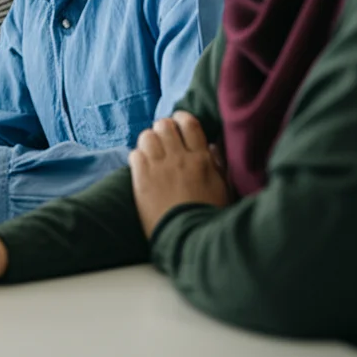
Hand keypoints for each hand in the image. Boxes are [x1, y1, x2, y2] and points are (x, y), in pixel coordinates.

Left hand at [129, 111, 229, 237]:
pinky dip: (137, 158)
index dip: (181, 118)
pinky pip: (134, 154)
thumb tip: (211, 146)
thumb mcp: (223, 188)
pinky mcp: (142, 179)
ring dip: (148, 142)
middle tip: (162, 141)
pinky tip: (142, 168)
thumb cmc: (209, 215)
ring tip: (151, 153)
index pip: (189, 123)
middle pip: (164, 125)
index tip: (178, 123)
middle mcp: (179, 158)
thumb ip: (217, 165)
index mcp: (202, 159)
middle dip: (162, 129)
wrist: (189, 238)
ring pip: (147, 136)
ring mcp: (159, 167)